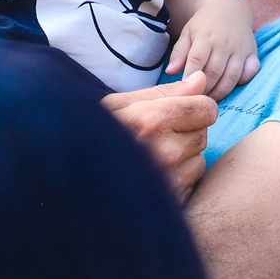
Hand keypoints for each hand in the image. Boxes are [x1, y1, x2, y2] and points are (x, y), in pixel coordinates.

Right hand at [102, 71, 217, 201]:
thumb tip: (200, 78)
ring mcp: (170, 180)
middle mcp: (166, 151)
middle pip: (203, 133)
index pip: (206, 108)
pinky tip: (154, 174)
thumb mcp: (119, 105)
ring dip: (184, 156)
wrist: (73, 176)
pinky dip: (180, 176)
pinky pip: (192, 181)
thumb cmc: (92, 135)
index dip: (195, 107)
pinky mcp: (173, 200)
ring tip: (153, 156)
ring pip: (199, 158)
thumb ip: (164, 92)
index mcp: (153, 120)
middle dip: (186, 131)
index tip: (179, 111)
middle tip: (157, 136)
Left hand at [166, 0, 260, 100]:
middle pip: (214, 72)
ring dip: (221, 92)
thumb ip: (179, 53)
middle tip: (196, 101)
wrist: (229, 7)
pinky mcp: (252, 52)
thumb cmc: (204, 23)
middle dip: (205, 89)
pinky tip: (231, 88)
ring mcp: (240, 49)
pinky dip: (242, 82)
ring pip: (232, 76)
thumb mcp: (188, 32)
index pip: (197, 61)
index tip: (184, 91)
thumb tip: (170, 72)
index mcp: (205, 38)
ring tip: (210, 100)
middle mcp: (224, 43)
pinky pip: (250, 72)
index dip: (190, 78)